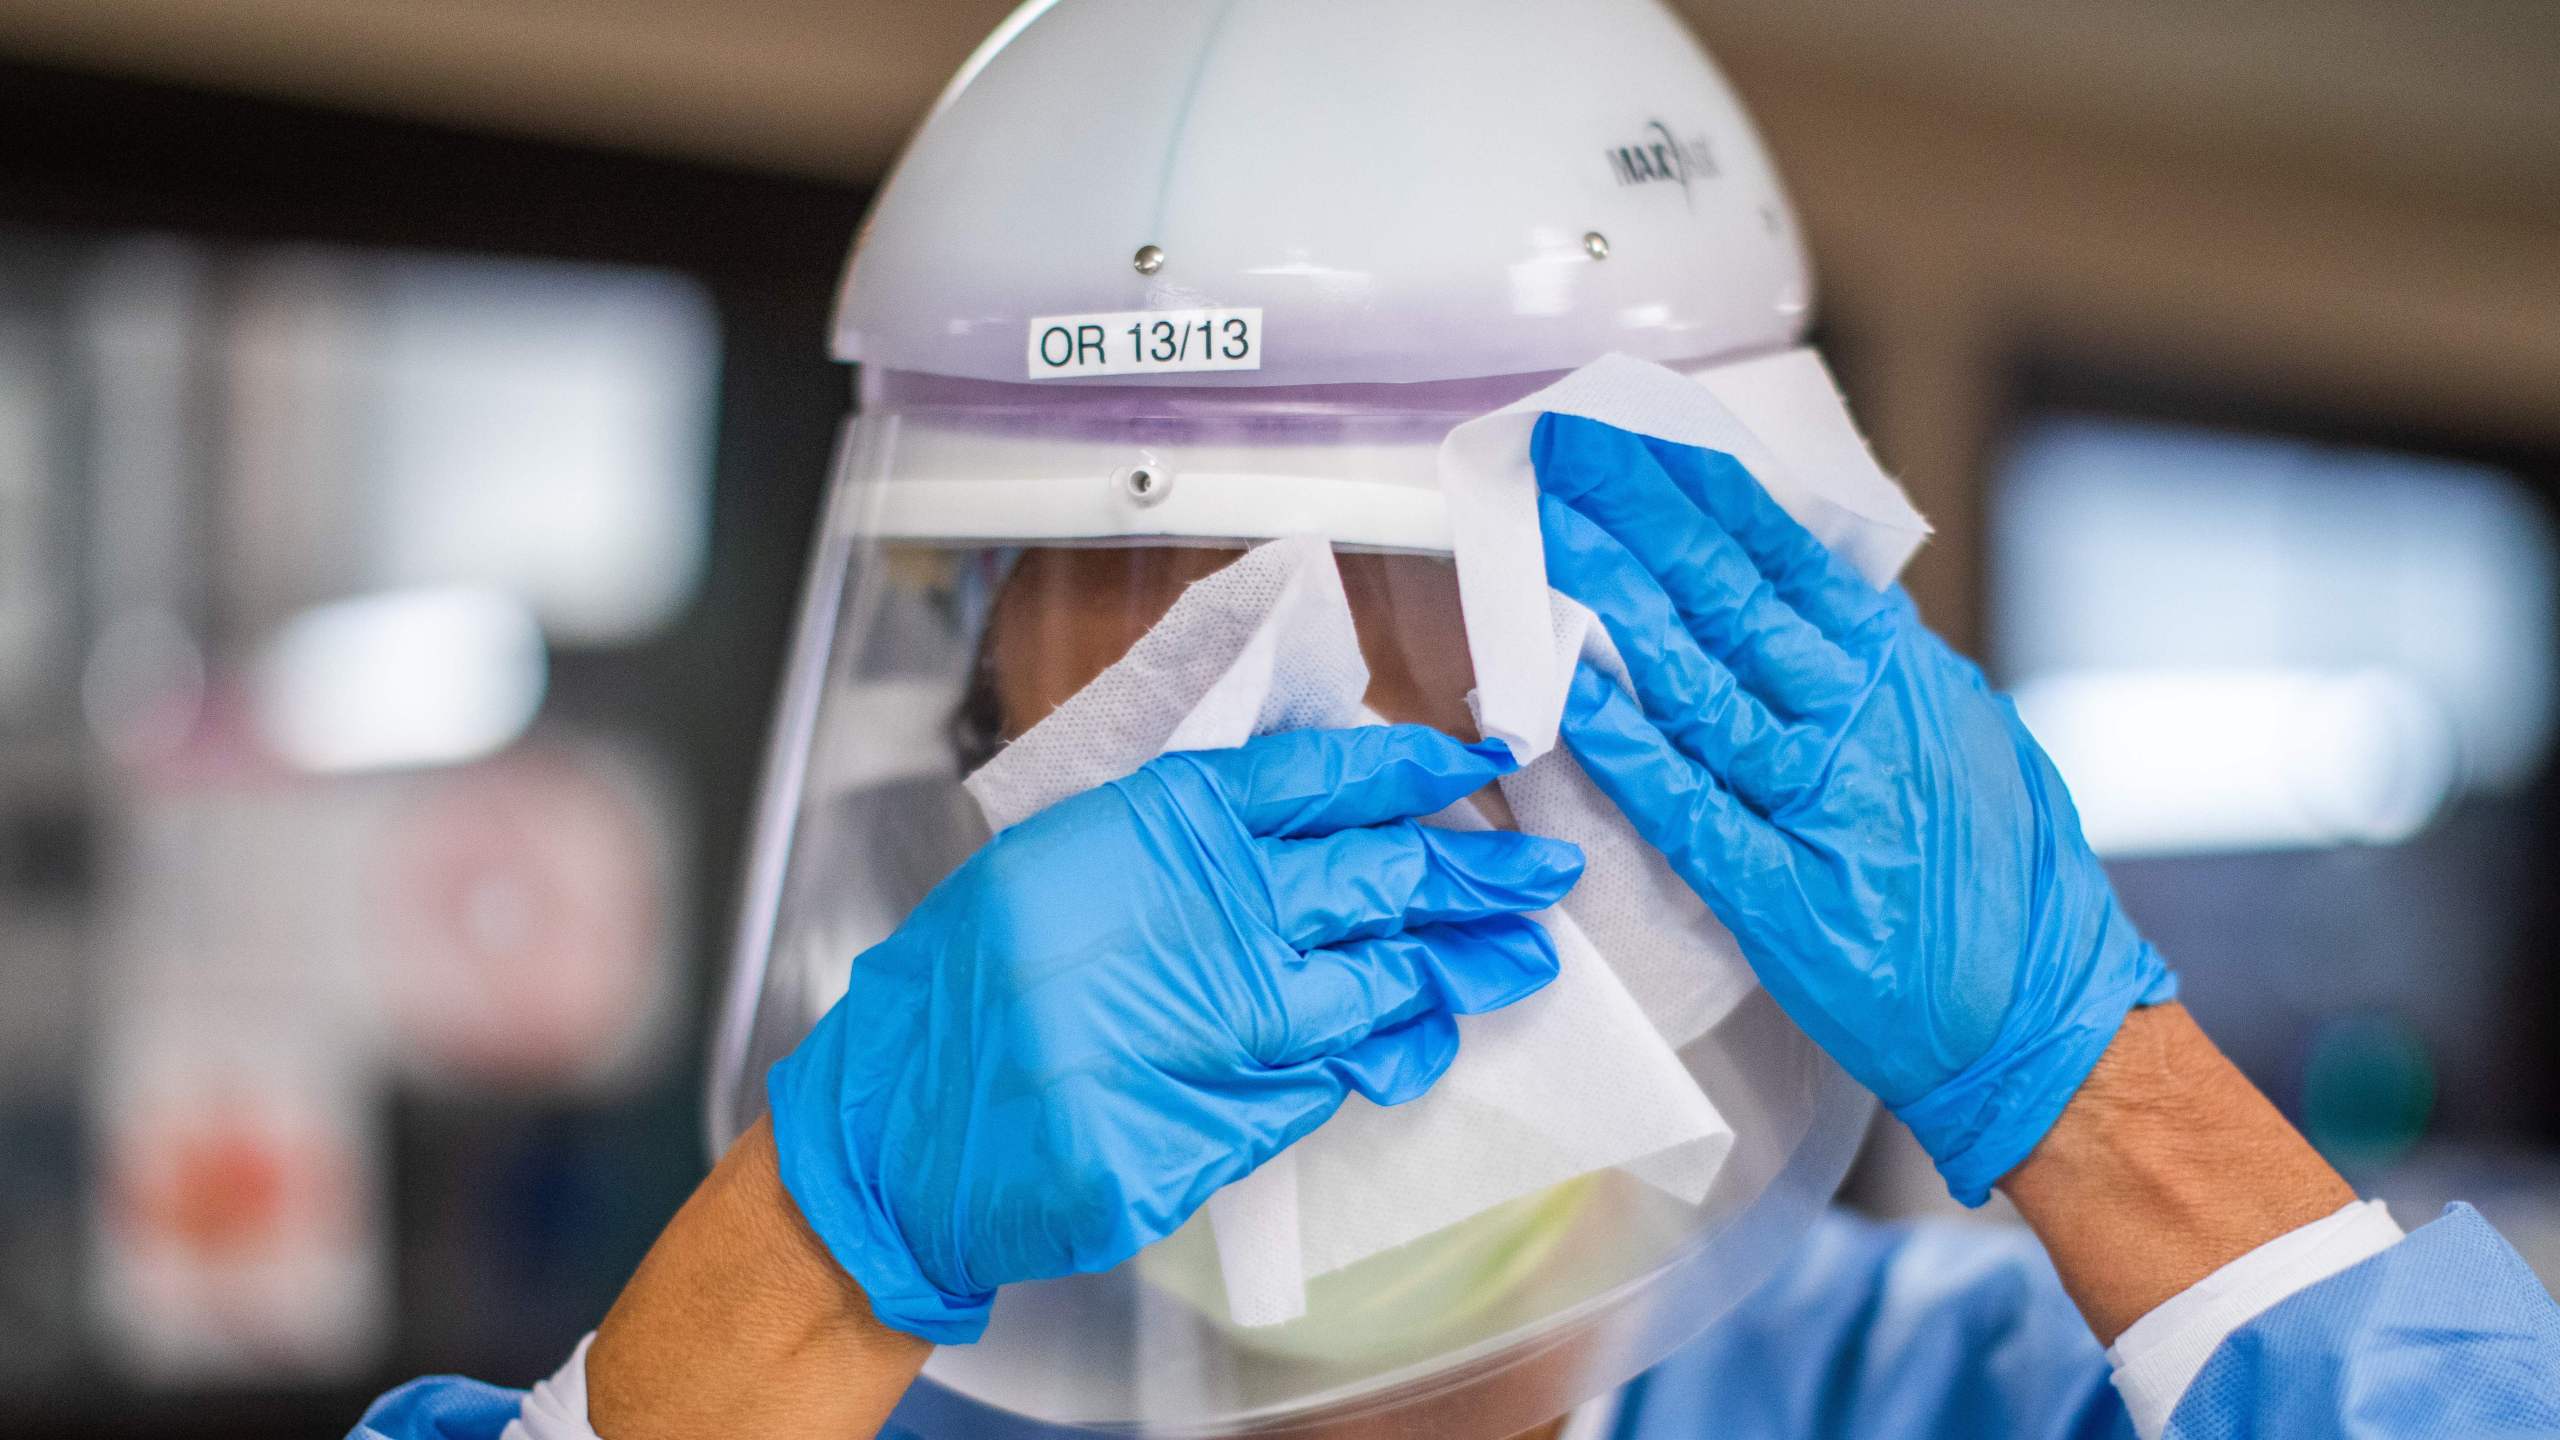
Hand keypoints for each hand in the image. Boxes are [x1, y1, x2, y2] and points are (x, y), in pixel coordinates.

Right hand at [767, 726, 1582, 1342]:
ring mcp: (1207, 1025)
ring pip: (1373, 986)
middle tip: (1547, 873)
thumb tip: (1308, 832)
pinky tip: (1421, 1044)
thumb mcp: (1068, 864)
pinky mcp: (1208, 1125)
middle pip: (1374, 878)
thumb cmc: (975, 990)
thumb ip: (1184, 848)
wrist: (898, 1130)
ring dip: (1455, 969)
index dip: (1406, 766)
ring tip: (1523, 957)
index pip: (1315, 779)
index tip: (1480, 753)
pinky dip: (1382, 1059)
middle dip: (1473, 873)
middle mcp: (1196, 918)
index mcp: (1156, 832)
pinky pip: (1323, 1085)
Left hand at [1532, 414, 2173, 1203]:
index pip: (1789, 558)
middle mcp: (1863, 723)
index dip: (1705, 492)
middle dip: (1643, 520)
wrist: (2045, 1014)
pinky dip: (1630, 752)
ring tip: (1551, 544)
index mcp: (1902, 676)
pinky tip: (1572, 699)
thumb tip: (1811, 596)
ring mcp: (1823, 807)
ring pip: (1705, 687)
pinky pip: (1692, 809)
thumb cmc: (2003, 876)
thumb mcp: (1960, 735)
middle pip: (1734, 600)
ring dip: (1621, 610)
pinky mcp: (1786, 896)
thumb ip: (1882, 667)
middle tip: (1569, 452)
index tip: (1638, 435)